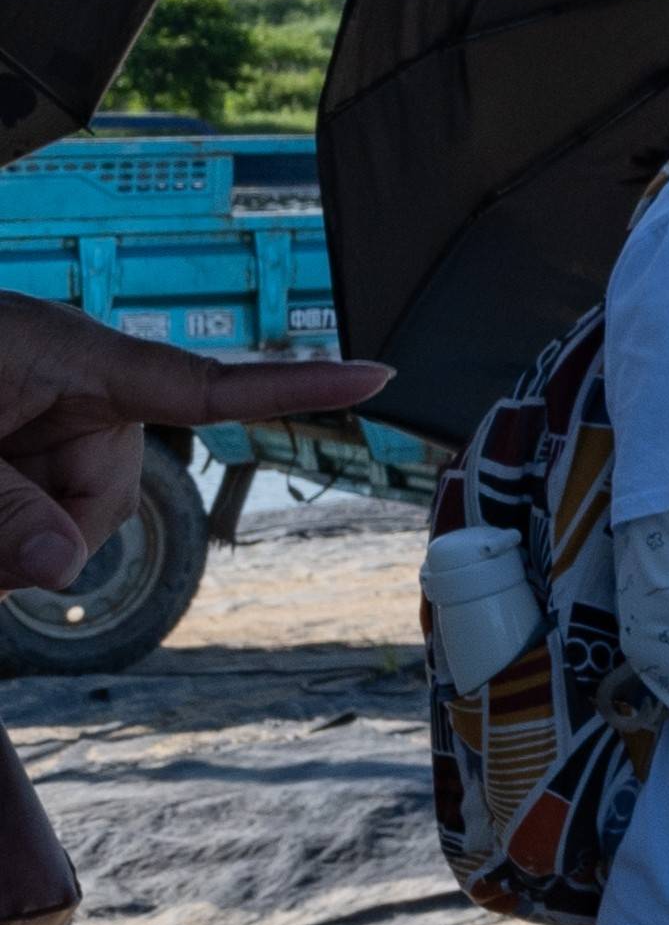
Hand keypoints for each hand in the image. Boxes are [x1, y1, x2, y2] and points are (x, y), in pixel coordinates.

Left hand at [0, 294, 387, 592]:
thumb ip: (7, 507)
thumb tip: (64, 565)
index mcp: (72, 358)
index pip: (204, 385)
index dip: (295, 387)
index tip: (375, 377)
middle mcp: (75, 388)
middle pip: (109, 489)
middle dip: (48, 528)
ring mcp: (50, 416)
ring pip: (75, 511)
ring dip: (18, 538)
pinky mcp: (26, 441)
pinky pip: (44, 508)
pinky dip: (11, 535)